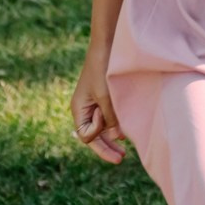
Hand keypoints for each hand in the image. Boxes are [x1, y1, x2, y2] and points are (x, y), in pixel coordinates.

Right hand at [70, 48, 126, 163]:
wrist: (107, 45)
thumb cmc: (102, 69)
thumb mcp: (105, 95)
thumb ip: (111, 117)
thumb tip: (118, 136)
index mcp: (79, 110)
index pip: (86, 135)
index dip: (97, 131)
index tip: (103, 113)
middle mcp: (85, 110)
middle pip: (93, 137)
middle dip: (106, 148)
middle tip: (121, 159)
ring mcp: (94, 105)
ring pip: (101, 130)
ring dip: (111, 140)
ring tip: (124, 152)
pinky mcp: (104, 98)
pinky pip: (107, 118)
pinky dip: (115, 126)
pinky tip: (125, 132)